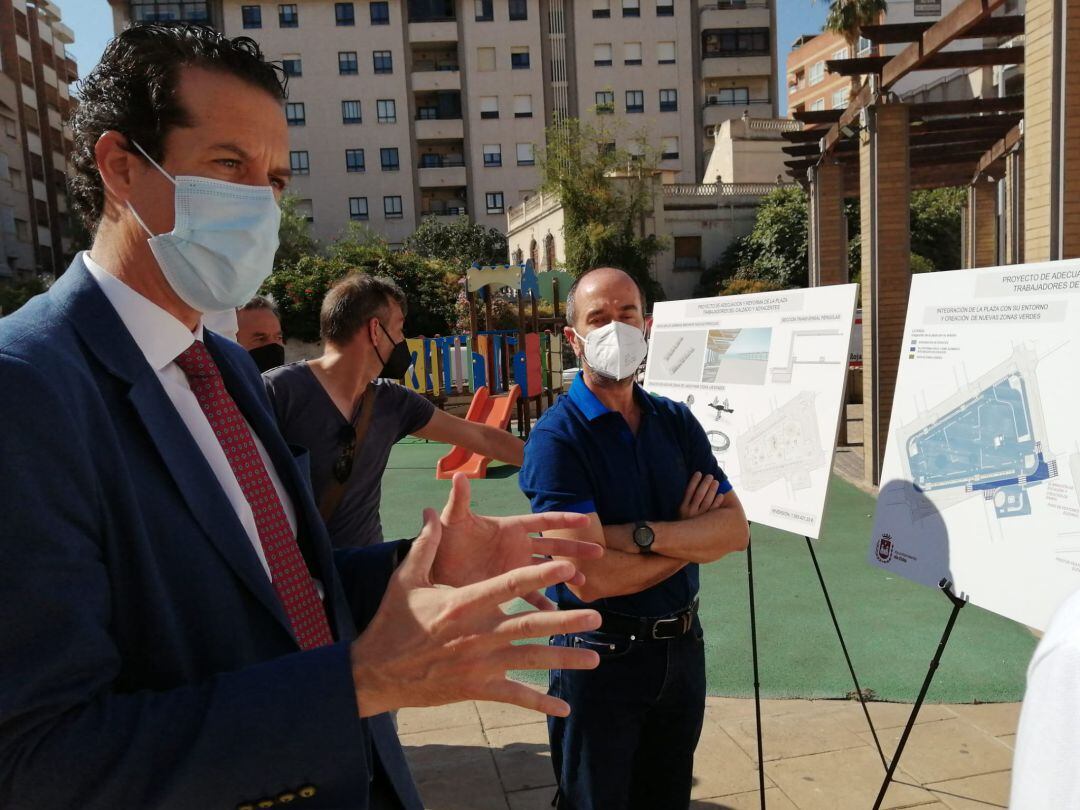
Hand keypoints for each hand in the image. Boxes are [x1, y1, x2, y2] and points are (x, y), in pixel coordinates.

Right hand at [351, 508, 601, 716]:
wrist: (377, 671)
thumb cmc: (393, 621)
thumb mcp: (406, 578)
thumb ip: (426, 545)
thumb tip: (434, 513)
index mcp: (464, 602)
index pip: (511, 585)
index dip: (541, 576)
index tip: (567, 568)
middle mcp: (478, 632)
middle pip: (531, 623)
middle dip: (567, 620)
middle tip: (596, 616)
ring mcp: (480, 663)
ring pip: (531, 659)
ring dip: (565, 658)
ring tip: (594, 658)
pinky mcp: (477, 687)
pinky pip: (515, 695)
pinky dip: (541, 702)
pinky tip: (563, 707)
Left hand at [431, 473, 603, 608]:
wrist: (434, 569)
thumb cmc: (444, 540)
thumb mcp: (453, 519)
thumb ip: (459, 500)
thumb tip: (459, 476)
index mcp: (509, 528)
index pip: (542, 521)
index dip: (563, 519)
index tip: (586, 518)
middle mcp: (517, 547)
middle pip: (553, 545)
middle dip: (575, 548)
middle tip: (599, 552)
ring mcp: (514, 567)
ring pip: (546, 570)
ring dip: (564, 575)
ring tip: (583, 582)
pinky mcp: (507, 586)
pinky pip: (530, 594)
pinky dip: (542, 602)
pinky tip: (554, 613)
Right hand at [678, 472, 723, 519]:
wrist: (685, 540)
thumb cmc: (685, 522)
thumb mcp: (681, 512)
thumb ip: (685, 501)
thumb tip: (692, 486)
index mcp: (682, 508)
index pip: (688, 491)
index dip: (694, 481)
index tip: (699, 473)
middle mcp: (690, 512)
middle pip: (699, 494)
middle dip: (705, 484)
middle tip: (710, 476)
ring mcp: (699, 518)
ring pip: (707, 501)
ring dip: (712, 490)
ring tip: (716, 482)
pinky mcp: (707, 523)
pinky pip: (713, 511)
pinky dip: (717, 502)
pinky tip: (721, 495)